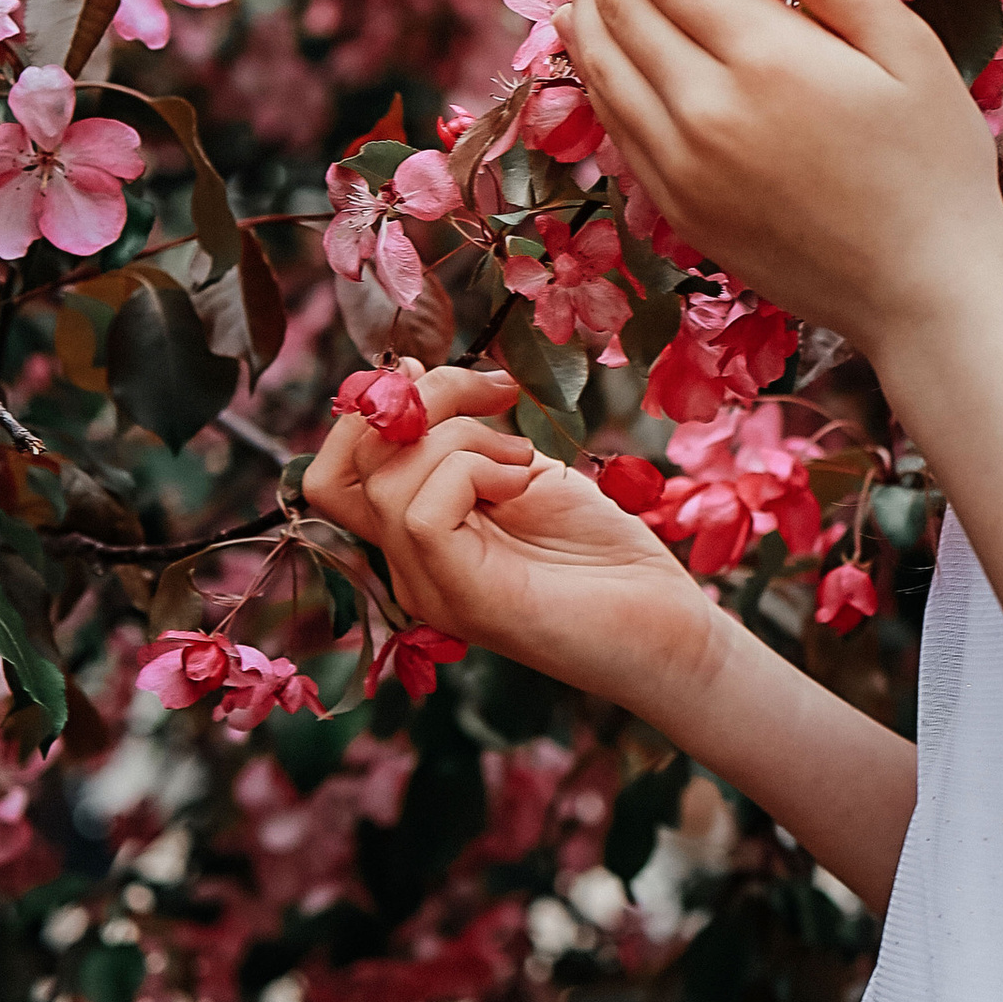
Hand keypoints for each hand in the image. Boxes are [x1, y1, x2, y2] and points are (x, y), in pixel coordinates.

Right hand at [301, 362, 714, 715]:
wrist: (668, 627)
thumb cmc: (604, 553)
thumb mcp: (523, 471)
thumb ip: (466, 438)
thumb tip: (408, 373)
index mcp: (416, 536)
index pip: (334, 472)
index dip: (375, 409)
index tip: (447, 380)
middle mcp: (407, 567)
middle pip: (343, 468)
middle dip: (418, 400)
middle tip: (497, 395)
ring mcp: (429, 587)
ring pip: (387, 481)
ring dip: (461, 436)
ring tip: (522, 458)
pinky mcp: (463, 600)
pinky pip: (421, 513)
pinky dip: (472, 469)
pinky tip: (524, 482)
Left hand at [561, 0, 1002, 348]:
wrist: (926, 294)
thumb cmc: (935, 162)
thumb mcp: (904, 48)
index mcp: (764, 62)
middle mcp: (704, 114)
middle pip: (617, 7)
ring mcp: (681, 169)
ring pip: (600, 66)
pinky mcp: (678, 209)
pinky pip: (613, 123)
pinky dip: (591, 67)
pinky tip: (592, 37)